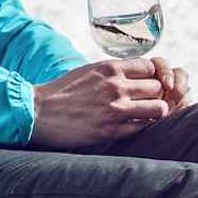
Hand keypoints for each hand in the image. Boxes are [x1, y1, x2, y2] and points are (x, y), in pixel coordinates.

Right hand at [32, 59, 178, 147]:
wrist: (38, 112)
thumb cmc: (61, 91)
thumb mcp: (88, 71)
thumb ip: (111, 72)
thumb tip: (132, 75)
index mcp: (109, 68)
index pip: (150, 67)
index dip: (151, 77)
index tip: (145, 85)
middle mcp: (116, 86)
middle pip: (158, 87)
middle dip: (154, 95)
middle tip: (147, 102)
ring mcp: (115, 109)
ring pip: (159, 108)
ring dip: (154, 112)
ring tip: (144, 116)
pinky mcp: (112, 130)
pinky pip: (143, 127)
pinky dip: (142, 127)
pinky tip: (132, 127)